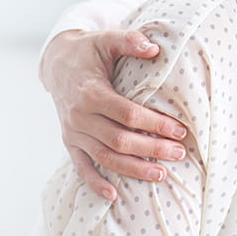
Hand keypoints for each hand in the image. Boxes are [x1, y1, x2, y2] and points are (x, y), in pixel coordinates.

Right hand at [40, 29, 188, 200]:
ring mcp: (72, 132)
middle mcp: (79, 116)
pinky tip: (114, 196)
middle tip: (179, 153)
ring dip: (133, 169)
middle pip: (119, 139)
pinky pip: (80, 167)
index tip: (179, 130)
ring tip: (161, 174)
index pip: (127, 114)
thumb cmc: (88, 51)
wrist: (57, 63)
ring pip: (104, 157)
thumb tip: (154, 48)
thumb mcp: (106, 39)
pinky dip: (95, 183)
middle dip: (151, 149)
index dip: (154, 124)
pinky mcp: (69, 141)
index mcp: (90, 92)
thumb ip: (129, 41)